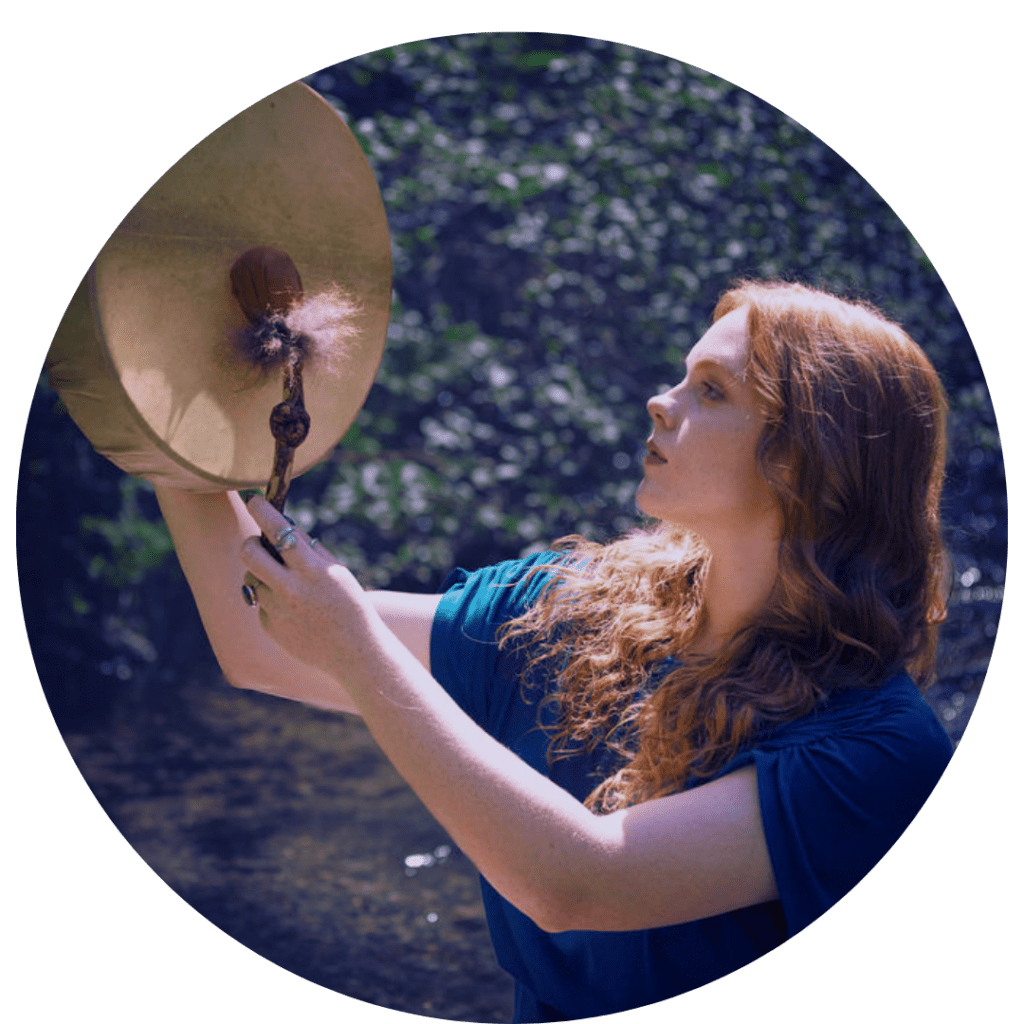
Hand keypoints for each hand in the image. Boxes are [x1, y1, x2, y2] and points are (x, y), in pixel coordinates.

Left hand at [238, 496, 373, 680]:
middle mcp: (290, 589)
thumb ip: (310, 550)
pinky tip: (295, 612)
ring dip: (262, 574)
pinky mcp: (269, 627)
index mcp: (311, 570)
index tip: (252, 499)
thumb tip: (282, 527)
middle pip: (249, 553)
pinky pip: (260, 604)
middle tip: (259, 543)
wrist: (354, 652)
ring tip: (285, 584)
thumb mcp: (336, 572)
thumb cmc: (348, 604)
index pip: (278, 530)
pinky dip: (272, 601)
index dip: (262, 510)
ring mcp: (277, 610)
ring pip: (251, 579)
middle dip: (250, 543)